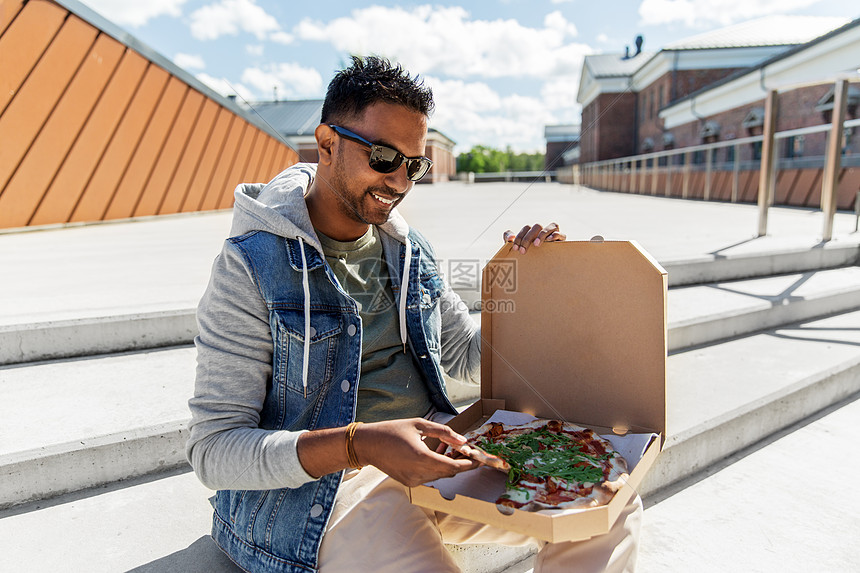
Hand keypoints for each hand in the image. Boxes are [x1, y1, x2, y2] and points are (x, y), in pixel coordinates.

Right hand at [353, 418, 479, 486]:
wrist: (368, 445)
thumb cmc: (392, 431)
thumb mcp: (419, 425)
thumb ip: (444, 433)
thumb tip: (462, 441)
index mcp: (422, 458)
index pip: (453, 466)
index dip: (469, 464)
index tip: (480, 459)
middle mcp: (419, 473)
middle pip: (449, 473)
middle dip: (461, 463)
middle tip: (467, 451)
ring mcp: (413, 480)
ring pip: (440, 475)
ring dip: (448, 463)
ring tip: (446, 447)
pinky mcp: (409, 482)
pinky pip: (429, 476)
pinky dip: (436, 467)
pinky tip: (434, 453)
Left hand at [503, 223, 565, 253]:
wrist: (536, 273)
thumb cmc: (525, 257)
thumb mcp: (516, 249)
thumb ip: (508, 239)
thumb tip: (510, 237)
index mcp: (533, 232)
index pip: (526, 228)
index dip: (520, 237)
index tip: (515, 249)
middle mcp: (543, 231)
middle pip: (537, 226)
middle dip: (528, 238)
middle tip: (522, 251)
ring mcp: (553, 234)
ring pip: (551, 226)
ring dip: (542, 234)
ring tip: (536, 244)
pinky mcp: (562, 241)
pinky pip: (561, 234)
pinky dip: (556, 235)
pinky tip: (550, 241)